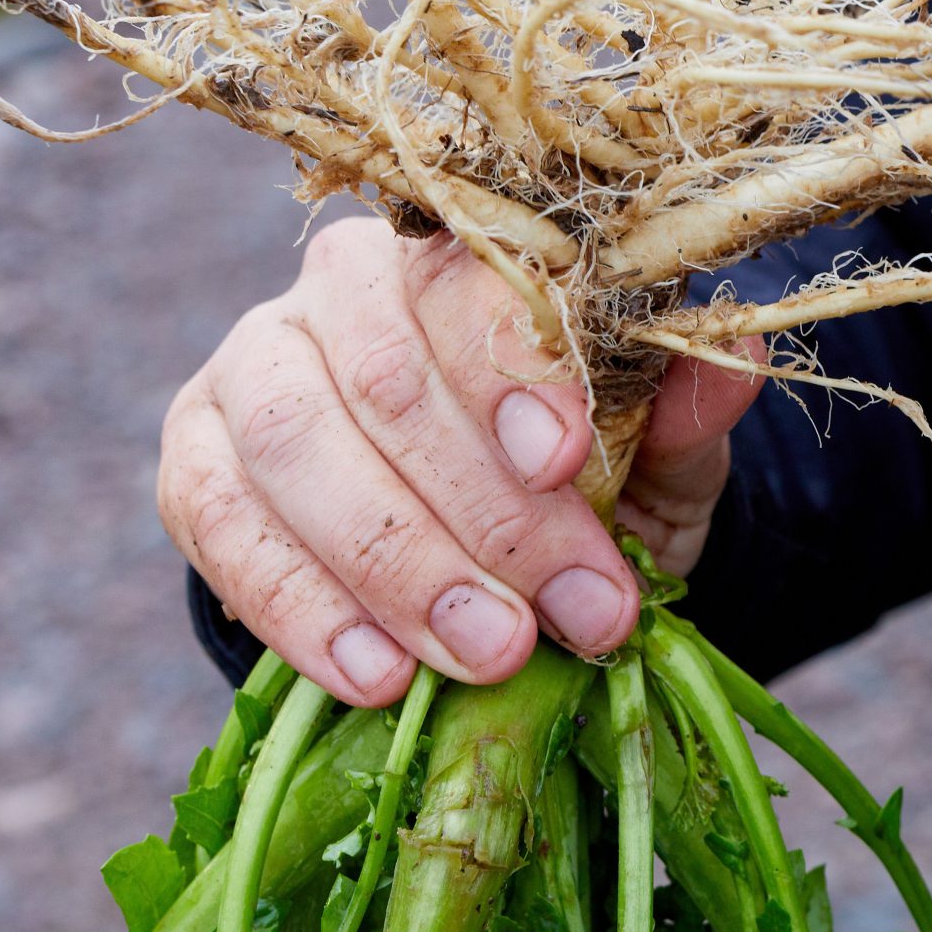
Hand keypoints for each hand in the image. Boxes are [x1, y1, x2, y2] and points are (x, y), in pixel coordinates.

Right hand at [158, 219, 761, 705]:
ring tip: (484, 657)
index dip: (518, 375)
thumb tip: (738, 358)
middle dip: (481, 512)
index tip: (567, 466)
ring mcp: (255, 363)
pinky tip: (378, 677)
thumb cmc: (580, 475)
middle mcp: (345, 286)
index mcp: (467, 254)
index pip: (478, 286)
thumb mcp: (655, 450)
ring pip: (297, 445)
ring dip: (397, 566)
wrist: (483, 542)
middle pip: (388, 378)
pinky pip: (219, 524)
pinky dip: (301, 609)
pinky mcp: (193, 456)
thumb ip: (684, 410)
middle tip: (558, 617)